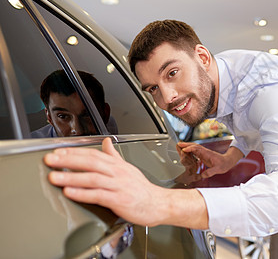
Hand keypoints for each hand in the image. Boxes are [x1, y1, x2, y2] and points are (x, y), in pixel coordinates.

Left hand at [44, 138, 166, 226]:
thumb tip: (106, 142)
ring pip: (92, 178)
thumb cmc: (142, 189)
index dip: (74, 152)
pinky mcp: (119, 200)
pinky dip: (83, 193)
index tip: (58, 152)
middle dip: (69, 160)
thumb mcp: (128, 168)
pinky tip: (71, 192)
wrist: (157, 204)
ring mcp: (118, 185)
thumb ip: (114, 156)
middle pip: (91, 162)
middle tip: (51, 160)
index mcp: (118, 165)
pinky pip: (98, 195)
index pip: (93, 154)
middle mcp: (117, 173)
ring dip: (71, 177)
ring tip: (54, 177)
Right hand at [177, 142, 242, 177]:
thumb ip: (210, 172)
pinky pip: (195, 151)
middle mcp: (205, 152)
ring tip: (180, 146)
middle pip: (194, 146)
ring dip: (187, 146)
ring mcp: (204, 153)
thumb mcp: (218, 169)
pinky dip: (190, 149)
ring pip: (194, 147)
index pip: (197, 149)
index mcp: (207, 154)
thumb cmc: (224, 164)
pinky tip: (186, 151)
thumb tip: (202, 176)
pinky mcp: (203, 155)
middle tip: (178, 144)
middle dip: (186, 144)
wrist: (227, 161)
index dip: (190, 149)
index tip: (184, 150)